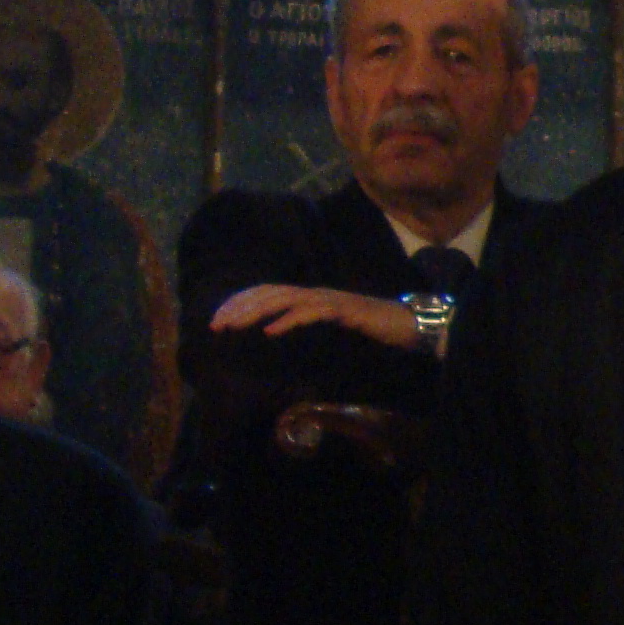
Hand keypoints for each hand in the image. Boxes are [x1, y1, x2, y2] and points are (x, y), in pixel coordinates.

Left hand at [209, 283, 428, 348]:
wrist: (408, 325)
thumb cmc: (371, 328)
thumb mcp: (330, 327)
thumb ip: (307, 323)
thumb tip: (275, 330)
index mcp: (310, 296)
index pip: (267, 292)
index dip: (241, 301)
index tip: (218, 317)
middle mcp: (316, 293)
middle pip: (269, 292)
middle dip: (239, 306)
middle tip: (215, 323)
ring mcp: (330, 299)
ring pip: (284, 299)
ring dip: (255, 311)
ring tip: (233, 325)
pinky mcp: (344, 311)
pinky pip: (311, 313)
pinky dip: (288, 320)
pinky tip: (270, 332)